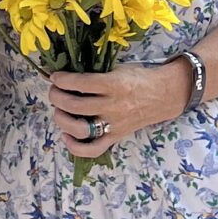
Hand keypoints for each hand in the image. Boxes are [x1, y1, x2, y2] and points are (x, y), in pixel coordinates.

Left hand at [47, 59, 191, 155]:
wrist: (163, 96)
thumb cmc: (138, 78)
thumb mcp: (118, 69)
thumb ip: (95, 73)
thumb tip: (66, 75)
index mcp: (115, 84)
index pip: (81, 83)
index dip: (62, 80)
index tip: (54, 76)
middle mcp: (114, 106)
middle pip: (76, 105)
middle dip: (57, 97)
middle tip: (54, 92)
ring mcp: (114, 124)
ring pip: (80, 128)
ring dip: (62, 119)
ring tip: (58, 110)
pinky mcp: (116, 136)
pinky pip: (93, 149)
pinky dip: (75, 147)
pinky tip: (66, 135)